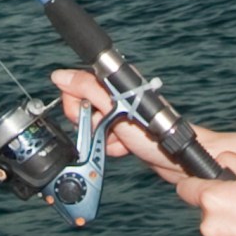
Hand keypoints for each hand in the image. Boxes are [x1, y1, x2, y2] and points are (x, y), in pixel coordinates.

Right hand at [48, 67, 170, 176]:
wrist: (174, 158)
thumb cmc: (153, 131)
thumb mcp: (114, 107)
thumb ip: (87, 88)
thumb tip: (60, 76)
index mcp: (115, 82)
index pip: (77, 85)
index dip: (76, 102)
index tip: (87, 114)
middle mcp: (116, 95)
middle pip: (83, 107)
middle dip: (90, 123)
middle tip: (106, 129)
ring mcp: (119, 114)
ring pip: (92, 126)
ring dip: (102, 138)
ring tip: (120, 140)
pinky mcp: (123, 130)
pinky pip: (103, 138)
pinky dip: (110, 146)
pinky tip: (124, 147)